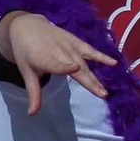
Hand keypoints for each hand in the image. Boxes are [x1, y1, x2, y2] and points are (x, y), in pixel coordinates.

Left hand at [0, 12, 115, 114]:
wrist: (27, 26)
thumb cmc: (26, 53)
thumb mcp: (26, 72)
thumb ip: (34, 92)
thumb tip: (32, 113)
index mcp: (44, 58)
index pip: (55, 64)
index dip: (65, 66)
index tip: (75, 68)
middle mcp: (58, 51)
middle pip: (76, 68)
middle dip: (88, 80)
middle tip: (102, 94)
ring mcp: (69, 45)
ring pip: (84, 63)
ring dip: (95, 76)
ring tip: (104, 90)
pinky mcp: (75, 41)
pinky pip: (89, 50)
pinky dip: (101, 56)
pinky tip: (114, 63)